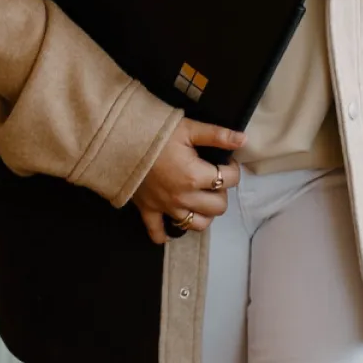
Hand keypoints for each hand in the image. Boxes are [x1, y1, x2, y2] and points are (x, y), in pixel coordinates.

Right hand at [130, 118, 244, 244]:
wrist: (119, 144)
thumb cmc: (156, 134)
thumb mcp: (189, 129)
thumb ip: (218, 135)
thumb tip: (243, 140)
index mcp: (195, 176)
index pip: (230, 180)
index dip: (233, 169)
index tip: (226, 161)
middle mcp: (183, 197)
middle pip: (218, 207)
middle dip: (222, 193)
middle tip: (214, 178)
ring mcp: (165, 208)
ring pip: (196, 224)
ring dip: (203, 213)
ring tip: (202, 197)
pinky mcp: (148, 212)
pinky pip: (158, 233)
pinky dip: (167, 233)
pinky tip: (174, 221)